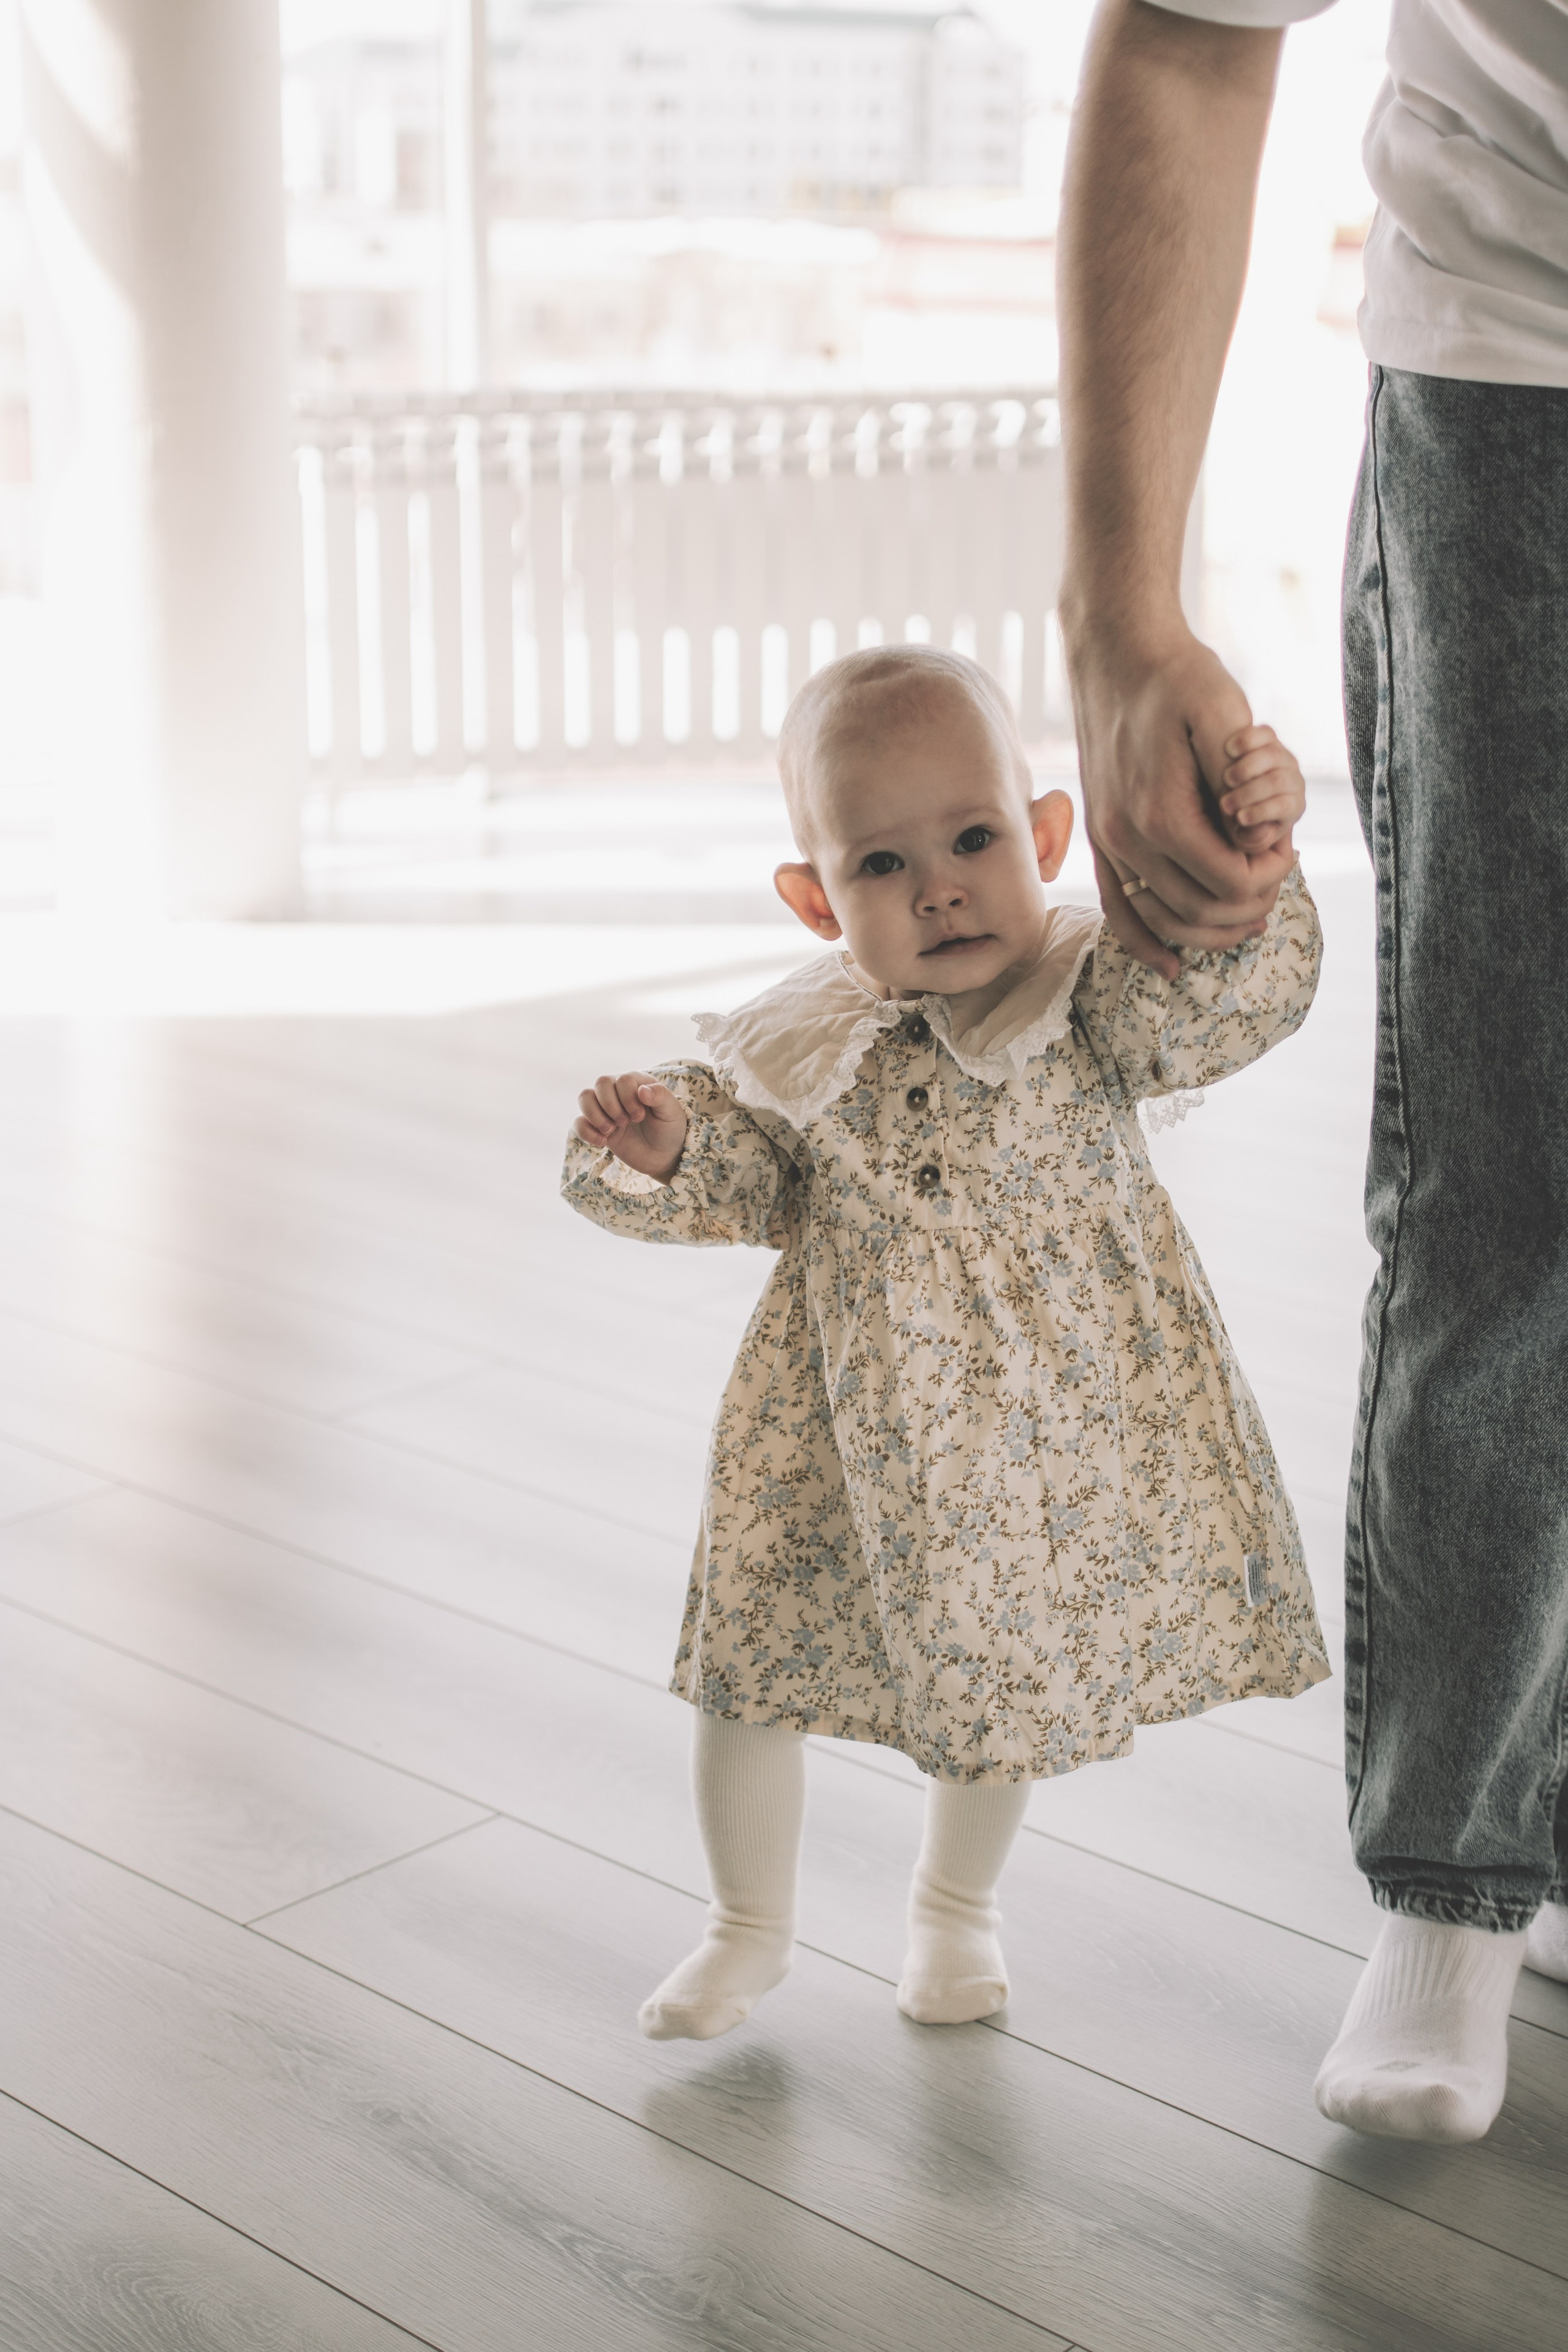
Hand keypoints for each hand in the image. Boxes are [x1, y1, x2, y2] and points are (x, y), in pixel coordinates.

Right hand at [574, 1073, 687, 1182]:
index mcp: (637, 1082)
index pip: (622, 1080)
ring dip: (595, 1115)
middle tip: (626, 1122)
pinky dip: (586, 1132)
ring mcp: (606, 1109)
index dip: (628, 1098)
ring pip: (585, 1097)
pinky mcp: (597, 1127)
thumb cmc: (670, 1129)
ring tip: (611, 1130)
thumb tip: (642, 1090)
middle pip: (600, 1083)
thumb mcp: (672, 1112)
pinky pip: (579, 1122)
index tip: (640, 1116)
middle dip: (611, 1105)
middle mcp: (618, 1092)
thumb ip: (660, 1097)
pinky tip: (603, 1142)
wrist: (664, 1156)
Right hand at [1066, 625, 1298, 979]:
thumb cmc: (1176, 676)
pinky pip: (1118, 910)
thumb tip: (1253, 833)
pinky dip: (1146, 943)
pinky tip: (1172, 965)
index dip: (1271, 875)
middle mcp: (1127, 839)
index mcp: (1161, 814)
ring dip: (1210, 930)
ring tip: (1250, 913)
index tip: (1289, 844)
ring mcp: (1108, 843)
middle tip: (1278, 873)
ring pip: (1163, 921)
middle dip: (1250, 904)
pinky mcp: (1100, 839)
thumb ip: (1239, 778)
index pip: (1230, 882)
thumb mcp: (1222, 710)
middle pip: (1201, 911)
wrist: (1116, 652)